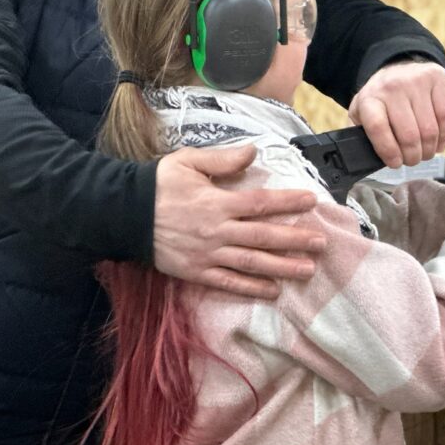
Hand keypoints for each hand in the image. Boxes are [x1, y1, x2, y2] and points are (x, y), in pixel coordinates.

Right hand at [153, 145, 322, 298]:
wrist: (123, 214)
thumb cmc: (158, 184)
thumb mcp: (188, 162)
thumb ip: (222, 158)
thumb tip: (253, 152)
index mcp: (216, 202)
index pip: (260, 203)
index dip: (287, 202)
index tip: (311, 201)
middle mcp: (216, 231)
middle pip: (263, 236)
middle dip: (295, 240)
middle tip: (321, 243)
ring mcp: (207, 255)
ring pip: (251, 263)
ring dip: (282, 267)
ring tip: (307, 270)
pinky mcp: (196, 272)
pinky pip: (228, 283)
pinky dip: (251, 289)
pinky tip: (272, 291)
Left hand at [348, 60, 444, 167]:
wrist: (398, 65)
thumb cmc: (381, 96)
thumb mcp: (361, 112)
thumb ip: (359, 134)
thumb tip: (362, 158)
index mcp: (370, 98)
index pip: (377, 127)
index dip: (388, 150)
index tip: (395, 162)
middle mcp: (392, 87)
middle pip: (408, 134)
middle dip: (412, 156)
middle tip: (411, 160)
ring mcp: (416, 81)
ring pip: (429, 129)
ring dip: (428, 150)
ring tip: (424, 154)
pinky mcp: (436, 79)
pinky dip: (443, 136)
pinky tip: (437, 143)